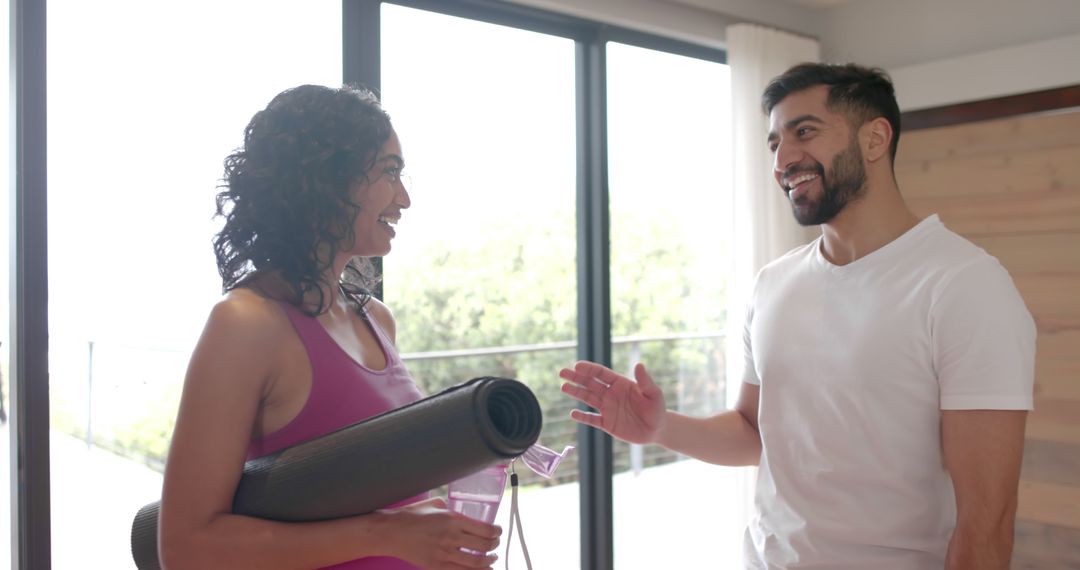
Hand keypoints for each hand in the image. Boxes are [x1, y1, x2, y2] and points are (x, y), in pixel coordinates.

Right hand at [380, 497, 501, 568]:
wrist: (391, 532)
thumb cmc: (410, 516)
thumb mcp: (434, 505)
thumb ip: (451, 509)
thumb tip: (461, 513)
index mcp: (452, 519)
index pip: (485, 529)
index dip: (497, 532)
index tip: (498, 532)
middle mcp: (451, 537)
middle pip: (484, 547)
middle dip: (495, 547)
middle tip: (496, 546)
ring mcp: (444, 553)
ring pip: (476, 563)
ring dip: (488, 563)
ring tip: (492, 560)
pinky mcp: (436, 566)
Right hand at [560, 361, 665, 443]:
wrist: (657, 429)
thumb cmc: (657, 408)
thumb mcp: (654, 393)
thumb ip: (645, 380)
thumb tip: (638, 364)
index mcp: (620, 384)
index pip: (601, 374)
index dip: (589, 369)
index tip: (577, 366)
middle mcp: (610, 394)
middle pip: (590, 384)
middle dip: (576, 378)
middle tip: (562, 372)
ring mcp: (607, 409)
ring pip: (588, 399)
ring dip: (576, 393)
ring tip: (563, 387)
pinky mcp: (607, 424)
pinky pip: (592, 419)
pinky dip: (583, 417)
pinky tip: (573, 413)